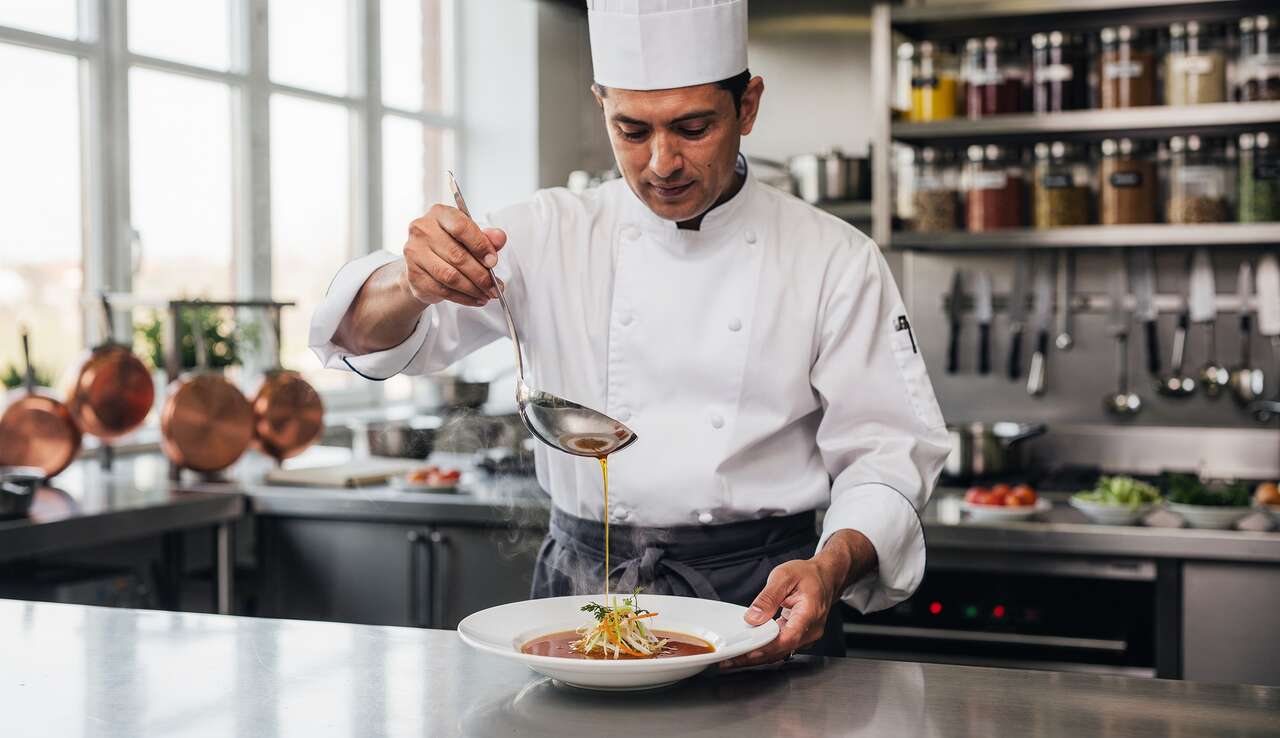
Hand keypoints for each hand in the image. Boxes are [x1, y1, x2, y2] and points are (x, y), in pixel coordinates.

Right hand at [401, 204, 507, 307]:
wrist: (424, 264)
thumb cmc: (450, 246)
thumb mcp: (471, 237)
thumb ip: (486, 237)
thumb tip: (500, 238)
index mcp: (439, 214)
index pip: (461, 227)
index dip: (480, 246)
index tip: (493, 261)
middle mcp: (423, 230)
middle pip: (457, 256)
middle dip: (480, 275)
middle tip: (494, 286)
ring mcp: (415, 253)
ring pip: (450, 276)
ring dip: (473, 289)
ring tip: (487, 294)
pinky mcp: (414, 275)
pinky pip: (443, 290)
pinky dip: (463, 298)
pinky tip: (475, 299)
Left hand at [720, 529, 876, 669]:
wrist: (825, 577)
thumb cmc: (808, 574)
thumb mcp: (784, 576)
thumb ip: (768, 597)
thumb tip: (753, 617)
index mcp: (809, 614)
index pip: (786, 638)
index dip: (765, 648)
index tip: (744, 653)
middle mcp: (811, 630)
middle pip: (780, 651)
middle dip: (753, 657)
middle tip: (728, 660)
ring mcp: (807, 636)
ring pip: (779, 652)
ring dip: (757, 656)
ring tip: (733, 658)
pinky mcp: (799, 637)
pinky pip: (780, 647)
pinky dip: (764, 650)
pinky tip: (748, 649)